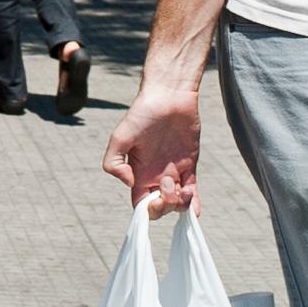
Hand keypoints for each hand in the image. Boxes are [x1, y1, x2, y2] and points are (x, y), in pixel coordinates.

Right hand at [105, 75, 203, 213]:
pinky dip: (194, 204)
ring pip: (177, 203)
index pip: (141, 204)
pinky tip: (194, 208)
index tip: (153, 198)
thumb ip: (113, 163)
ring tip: (184, 189)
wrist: (168, 96)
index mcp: (138, 173)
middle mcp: (154, 176)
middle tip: (169, 184)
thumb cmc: (141, 114)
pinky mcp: (189, 165)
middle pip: (160, 207)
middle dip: (165, 206)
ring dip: (180, 205)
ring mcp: (173, 171)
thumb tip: (129, 183)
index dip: (147, 210)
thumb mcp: (119, 137)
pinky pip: (192, 191)